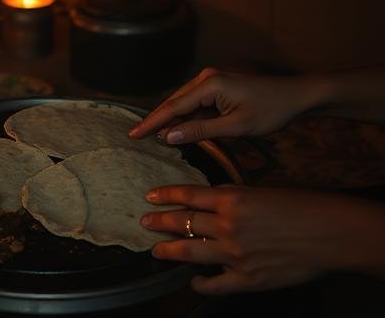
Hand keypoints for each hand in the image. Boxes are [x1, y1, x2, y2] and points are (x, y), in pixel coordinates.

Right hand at [129, 68, 313, 144]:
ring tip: (153, 137)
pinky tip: (179, 130)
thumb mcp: (236, 126)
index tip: (133, 134)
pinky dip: (187, 118)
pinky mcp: (218, 87)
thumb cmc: (271, 111)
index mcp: (209, 84)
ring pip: (184, 104)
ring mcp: (212, 81)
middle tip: (136, 136)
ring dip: (172, 120)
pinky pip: (196, 104)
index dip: (152, 122)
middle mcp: (206, 78)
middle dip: (157, 120)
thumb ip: (200, 131)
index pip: (173, 106)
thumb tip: (168, 136)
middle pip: (174, 102)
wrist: (297, 96)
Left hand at [141, 185, 384, 293]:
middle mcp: (228, 225)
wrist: (331, 234)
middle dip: (159, 222)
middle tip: (144, 222)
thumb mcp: (262, 191)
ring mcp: (235, 254)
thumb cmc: (302, 206)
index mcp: (232, 198)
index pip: (188, 194)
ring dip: (168, 250)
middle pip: (182, 222)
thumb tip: (210, 199)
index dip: (166, 195)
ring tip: (156, 250)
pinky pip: (214, 284)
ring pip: (189, 252)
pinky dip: (200, 283)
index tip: (150, 196)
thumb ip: (232, 196)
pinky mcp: (247, 279)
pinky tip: (193, 281)